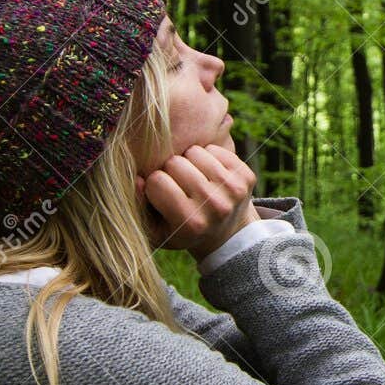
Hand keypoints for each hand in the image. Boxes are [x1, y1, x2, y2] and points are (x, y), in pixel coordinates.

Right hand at [136, 144, 259, 259]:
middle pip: (174, 163)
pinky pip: (214, 148)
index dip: (154, 186)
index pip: (157, 181)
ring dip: (188, 162)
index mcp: (191, 222)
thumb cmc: (181, 230)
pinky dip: (207, 158)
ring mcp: (233, 190)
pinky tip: (208, 176)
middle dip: (170, 171)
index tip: (162, 197)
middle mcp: (214, 206)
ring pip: (194, 151)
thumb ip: (139, 207)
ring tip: (192, 180)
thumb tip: (138, 179)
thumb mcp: (155, 230)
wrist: (226, 235)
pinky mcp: (246, 176)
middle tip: (178, 187)